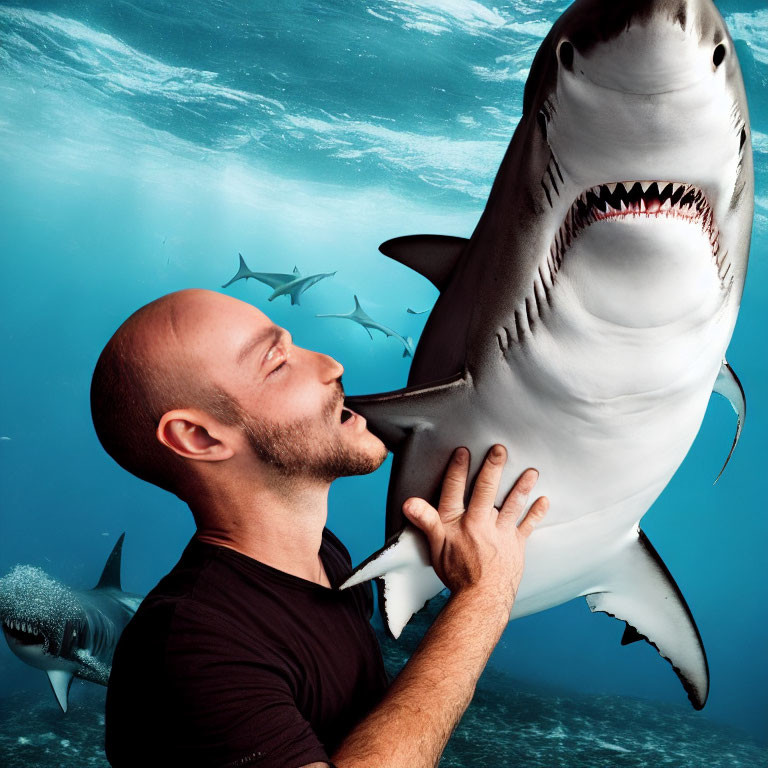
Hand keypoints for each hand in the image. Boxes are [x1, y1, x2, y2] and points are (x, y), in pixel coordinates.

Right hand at [401, 445, 547, 612]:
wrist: (480, 600)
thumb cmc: (456, 573)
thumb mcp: (435, 547)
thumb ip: (425, 521)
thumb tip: (409, 503)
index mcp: (457, 523)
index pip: (454, 490)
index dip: (458, 470)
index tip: (463, 451)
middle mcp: (479, 524)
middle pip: (486, 490)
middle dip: (492, 468)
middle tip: (499, 449)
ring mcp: (500, 533)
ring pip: (512, 504)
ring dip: (522, 486)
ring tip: (531, 471)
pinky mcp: (516, 544)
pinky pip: (529, 525)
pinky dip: (537, 513)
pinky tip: (544, 500)